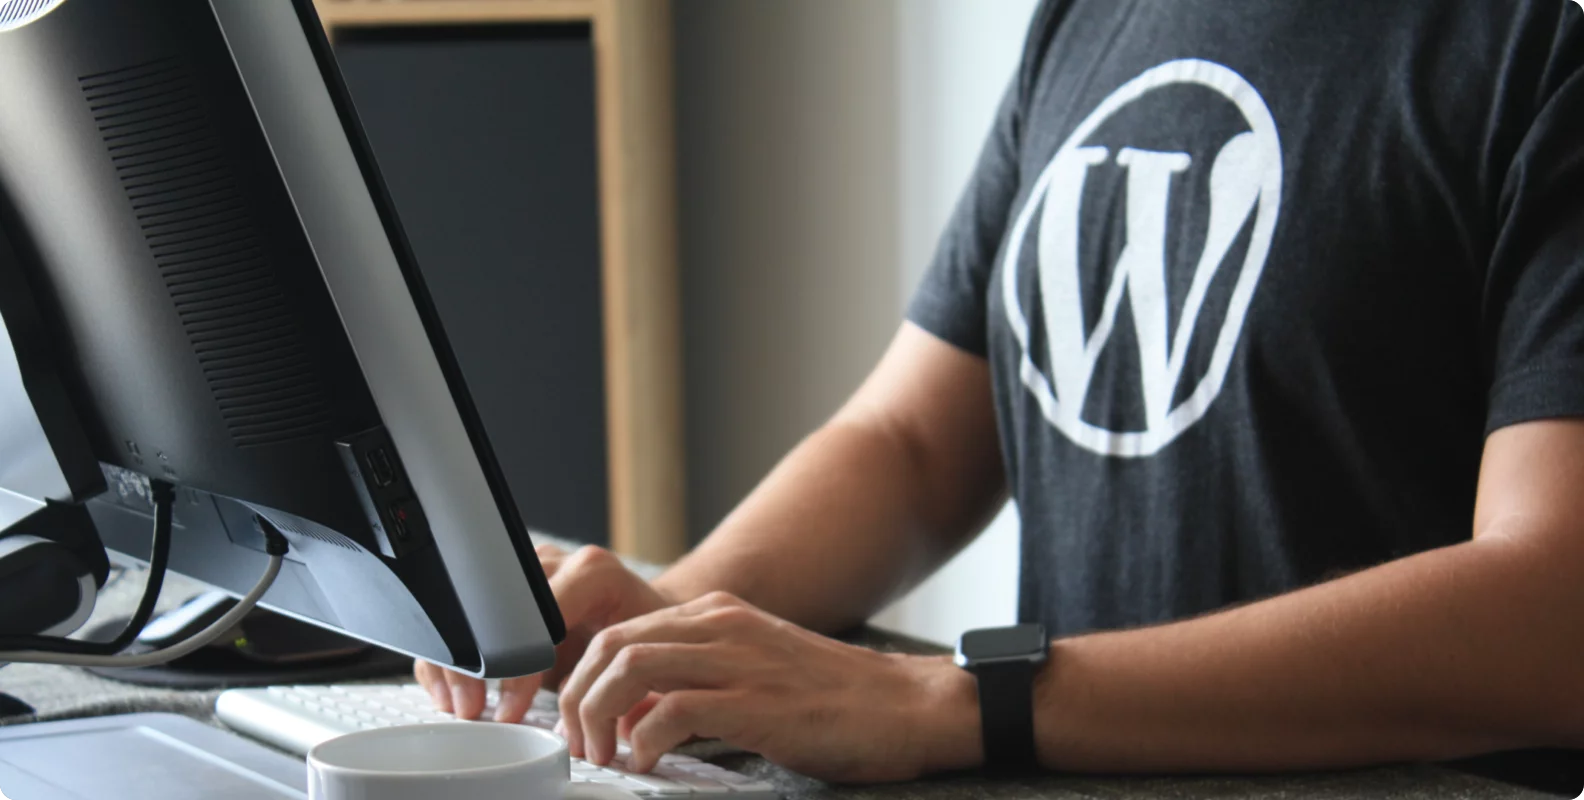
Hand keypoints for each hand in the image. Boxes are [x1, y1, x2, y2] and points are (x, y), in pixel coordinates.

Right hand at [414, 544, 673, 721]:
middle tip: (471, 708)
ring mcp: (526, 571)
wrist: (649, 618)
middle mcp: (556, 562)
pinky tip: (451, 689)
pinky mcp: (507, 587)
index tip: (510, 710)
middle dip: (475, 664)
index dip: (517, 668)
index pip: (538, 617)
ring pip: (470, 608)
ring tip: (460, 704)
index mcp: (593, 572)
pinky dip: (452, 655)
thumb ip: (608, 682)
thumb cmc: (651, 641)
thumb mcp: (639, 659)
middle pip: (494, 607)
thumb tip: (576, 729)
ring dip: (456, 661)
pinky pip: (464, 616)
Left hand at [556, 591, 981, 783]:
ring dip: (599, 716)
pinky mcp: (756, 701)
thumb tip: (632, 719)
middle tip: (580, 745)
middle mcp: (721, 625)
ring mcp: (739, 659)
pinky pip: (671, 711)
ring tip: (604, 756)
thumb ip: (695, 685)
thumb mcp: (753, 674)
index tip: (576, 722)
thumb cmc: (836, 702)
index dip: (583, 677)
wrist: (908, 707)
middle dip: (577, 697)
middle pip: (612, 644)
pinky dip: (644, 741)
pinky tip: (648, 763)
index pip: (620, 630)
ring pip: (629, 667)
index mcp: (717, 616)